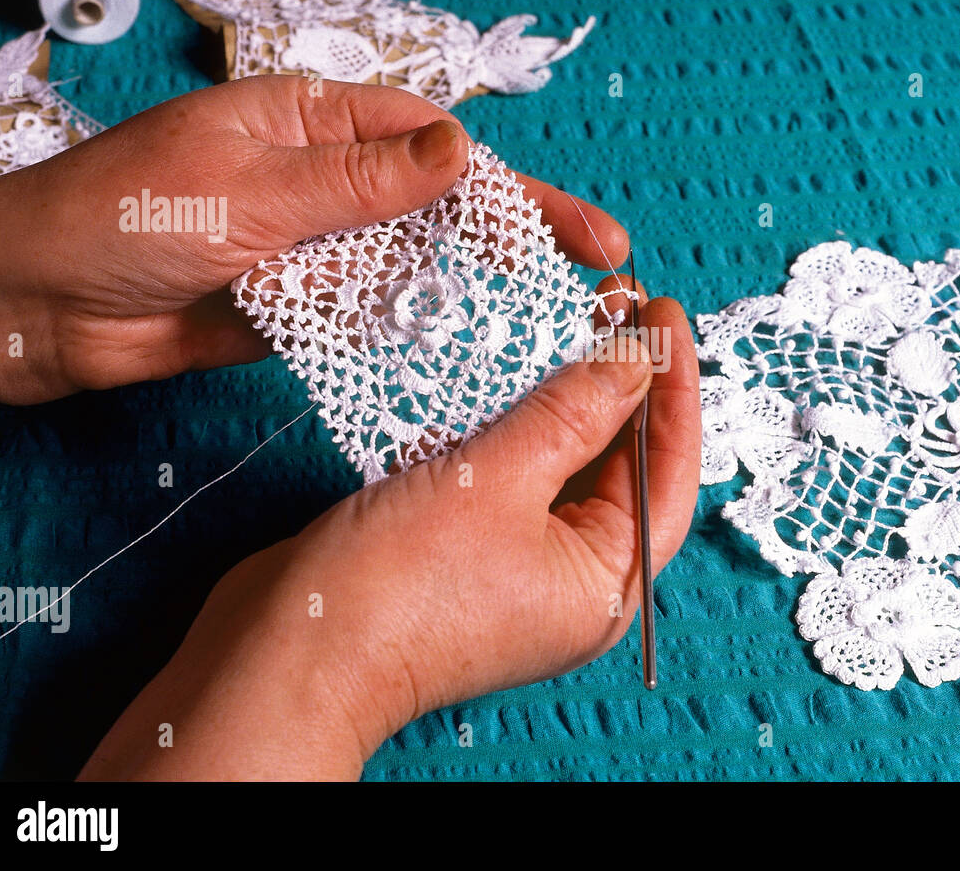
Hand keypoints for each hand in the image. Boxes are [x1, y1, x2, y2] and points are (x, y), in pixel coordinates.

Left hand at [0, 75, 627, 403]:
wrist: (32, 306)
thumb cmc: (121, 214)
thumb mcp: (251, 187)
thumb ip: (358, 181)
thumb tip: (458, 154)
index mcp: (310, 123)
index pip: (435, 147)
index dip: (513, 188)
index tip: (579, 230)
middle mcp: (320, 183)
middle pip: (437, 209)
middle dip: (511, 241)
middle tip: (590, 279)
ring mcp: (310, 249)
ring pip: (409, 268)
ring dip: (468, 294)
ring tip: (543, 326)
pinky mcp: (293, 310)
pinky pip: (366, 319)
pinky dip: (410, 335)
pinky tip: (464, 354)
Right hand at [78, 291, 700, 779]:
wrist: (285, 653)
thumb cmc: (395, 592)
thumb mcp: (496, 481)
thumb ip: (572, 413)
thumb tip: (635, 363)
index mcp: (605, 584)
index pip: (668, 473)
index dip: (674, 389)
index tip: (665, 318)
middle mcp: (572, 578)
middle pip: (621, 464)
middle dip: (621, 383)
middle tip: (618, 306)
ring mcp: (518, 563)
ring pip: (562, 462)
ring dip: (565, 394)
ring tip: (573, 319)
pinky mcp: (467, 545)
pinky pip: (511, 471)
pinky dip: (514, 420)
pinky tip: (509, 365)